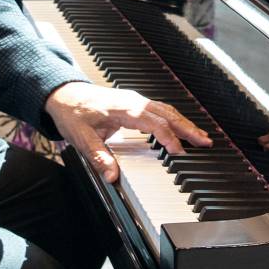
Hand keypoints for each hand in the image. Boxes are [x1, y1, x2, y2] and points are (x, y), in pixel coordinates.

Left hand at [45, 81, 210, 182]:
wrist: (63, 94)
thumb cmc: (72, 112)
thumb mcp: (81, 137)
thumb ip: (98, 156)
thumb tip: (112, 175)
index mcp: (124, 108)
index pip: (154, 123)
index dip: (168, 138)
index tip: (179, 152)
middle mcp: (134, 101)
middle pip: (167, 114)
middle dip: (188, 128)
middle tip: (205, 142)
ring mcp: (135, 100)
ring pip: (167, 110)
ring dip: (185, 123)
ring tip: (201, 137)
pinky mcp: (134, 103)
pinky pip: (160, 110)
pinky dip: (174, 119)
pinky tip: (182, 129)